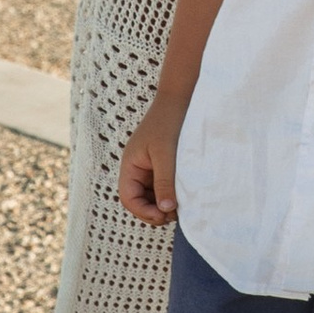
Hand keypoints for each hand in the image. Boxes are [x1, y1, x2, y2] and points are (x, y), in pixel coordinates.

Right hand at [118, 96, 183, 223]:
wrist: (181, 97)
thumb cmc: (169, 121)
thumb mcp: (165, 153)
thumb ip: (164, 182)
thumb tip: (165, 210)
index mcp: (130, 165)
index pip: (129, 198)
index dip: (143, 211)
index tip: (163, 216)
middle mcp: (137, 168)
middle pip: (140, 200)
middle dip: (154, 211)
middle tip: (175, 214)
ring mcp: (150, 167)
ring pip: (153, 195)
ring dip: (164, 204)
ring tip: (182, 207)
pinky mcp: (163, 164)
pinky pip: (163, 186)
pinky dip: (171, 193)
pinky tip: (184, 195)